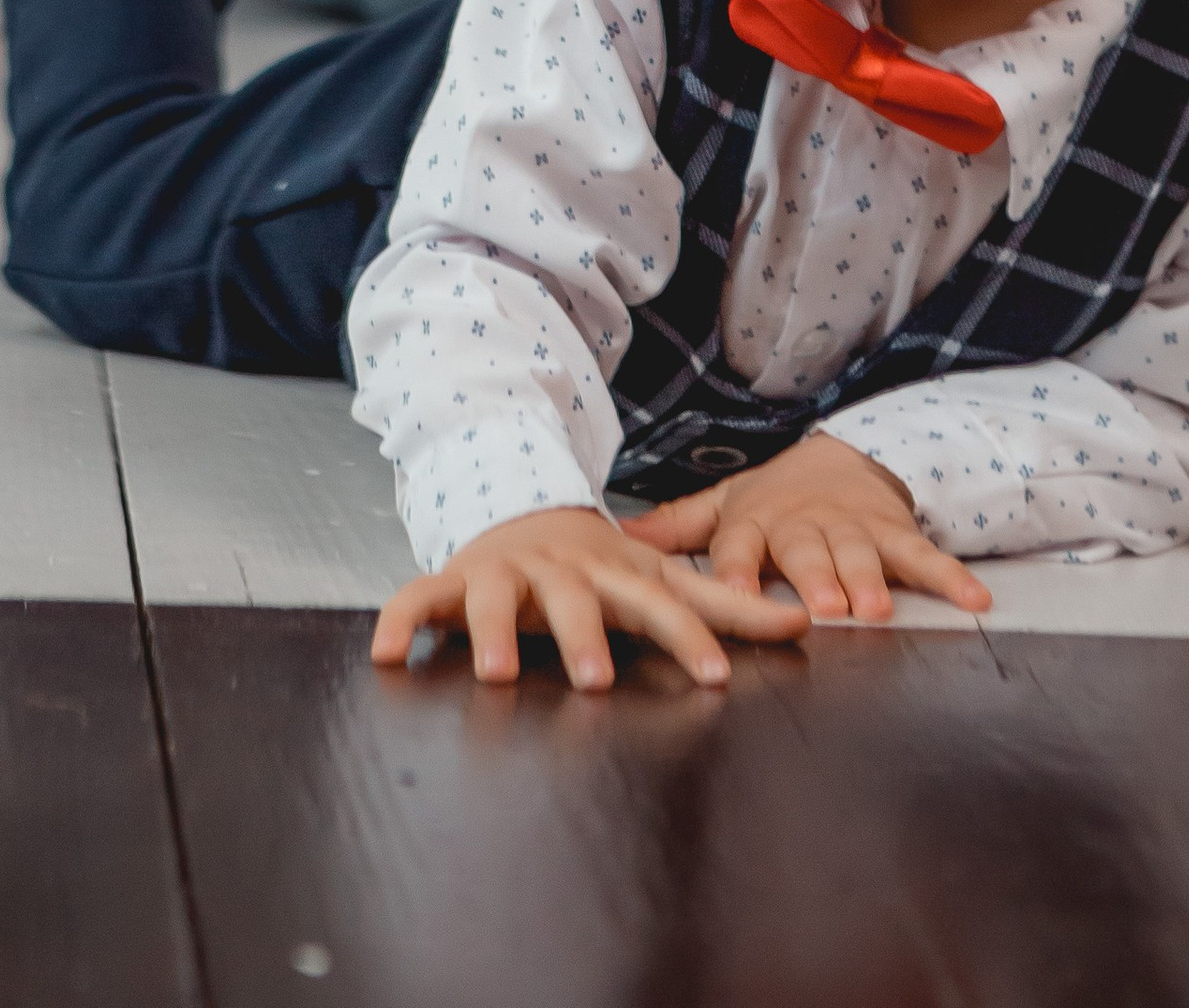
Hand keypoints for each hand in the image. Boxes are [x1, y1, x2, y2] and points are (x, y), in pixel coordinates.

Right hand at [369, 502, 804, 694]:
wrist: (522, 510)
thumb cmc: (601, 567)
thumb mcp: (661, 579)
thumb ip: (726, 607)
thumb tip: (804, 626)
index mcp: (615, 575)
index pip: (658, 607)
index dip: (689, 639)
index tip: (717, 677)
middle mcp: (560, 571)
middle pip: (573, 603)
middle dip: (583, 638)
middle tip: (596, 679)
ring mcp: (504, 574)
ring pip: (496, 599)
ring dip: (493, 632)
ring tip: (496, 673)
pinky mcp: (454, 583)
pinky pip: (419, 599)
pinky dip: (399, 620)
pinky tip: (384, 653)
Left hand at [621, 434, 990, 627]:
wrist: (842, 458)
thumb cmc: (775, 499)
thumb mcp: (726, 506)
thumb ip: (676, 527)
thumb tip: (619, 541)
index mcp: (757, 523)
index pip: (740, 548)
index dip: (738, 571)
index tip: (737, 596)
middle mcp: (805, 527)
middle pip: (808, 552)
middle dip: (815, 578)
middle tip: (821, 606)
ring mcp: (854, 529)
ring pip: (862, 555)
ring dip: (869, 579)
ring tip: (874, 608)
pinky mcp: (897, 534)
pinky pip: (926, 558)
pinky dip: (951, 579)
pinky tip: (974, 602)